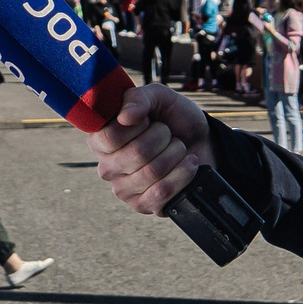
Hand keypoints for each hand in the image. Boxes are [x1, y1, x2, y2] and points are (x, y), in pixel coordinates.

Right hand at [89, 84, 211, 215]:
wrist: (201, 142)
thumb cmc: (173, 119)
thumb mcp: (158, 97)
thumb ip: (139, 98)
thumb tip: (125, 117)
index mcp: (101, 141)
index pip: (109, 137)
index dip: (137, 125)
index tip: (148, 119)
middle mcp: (107, 167)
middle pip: (137, 154)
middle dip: (163, 137)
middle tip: (168, 134)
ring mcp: (123, 190)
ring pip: (153, 172)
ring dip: (176, 153)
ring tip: (178, 148)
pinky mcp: (142, 206)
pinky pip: (162, 192)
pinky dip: (183, 174)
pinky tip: (187, 165)